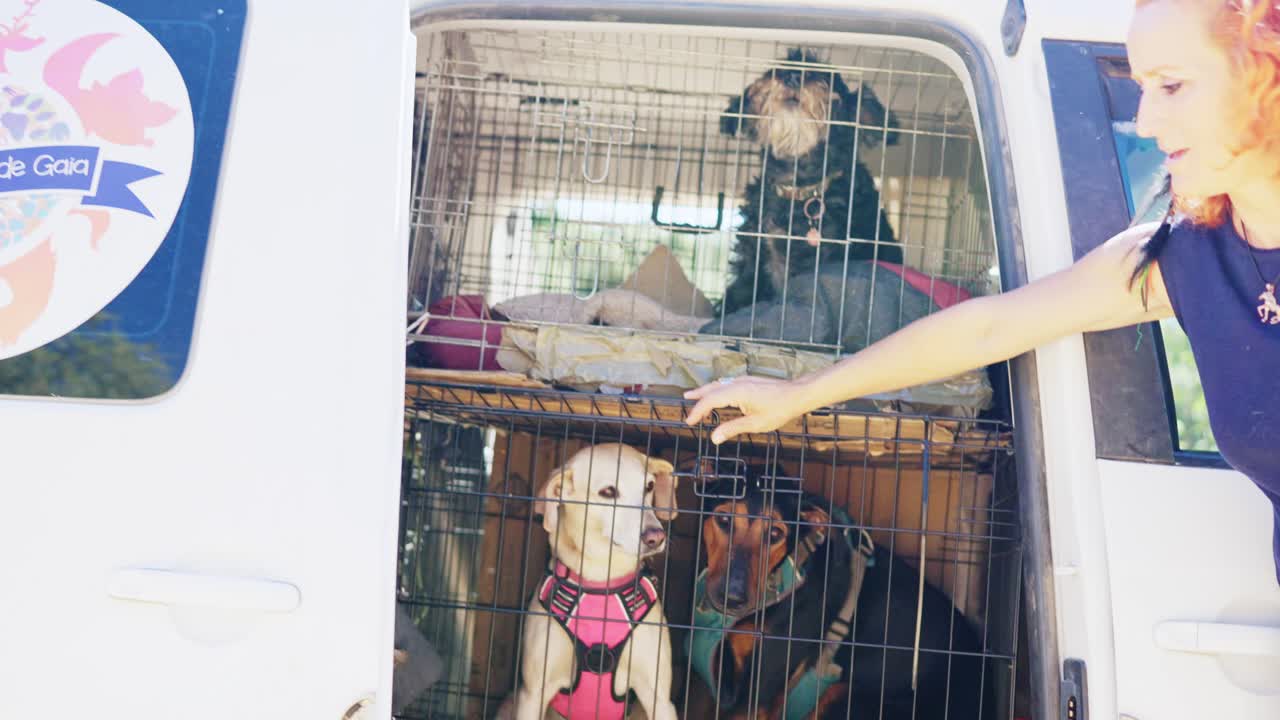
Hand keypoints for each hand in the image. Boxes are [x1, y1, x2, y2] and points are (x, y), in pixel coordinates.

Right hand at [683, 376, 803, 444]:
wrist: (798, 394)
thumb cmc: (779, 409)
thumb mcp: (755, 424)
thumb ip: (732, 429)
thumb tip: (714, 438)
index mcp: (736, 392)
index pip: (709, 401)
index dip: (698, 411)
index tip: (690, 422)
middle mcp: (737, 383)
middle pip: (711, 389)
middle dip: (698, 397)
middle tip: (686, 403)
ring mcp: (743, 380)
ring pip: (719, 385)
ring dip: (706, 392)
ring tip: (695, 396)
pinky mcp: (749, 381)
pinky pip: (727, 384)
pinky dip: (717, 389)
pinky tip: (718, 394)